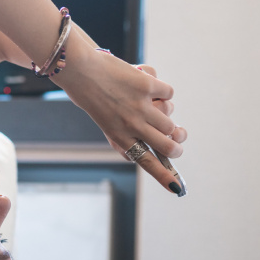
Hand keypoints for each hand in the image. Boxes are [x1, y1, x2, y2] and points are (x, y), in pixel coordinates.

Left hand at [51, 44, 187, 192]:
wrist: (82, 71)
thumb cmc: (93, 98)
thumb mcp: (105, 124)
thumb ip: (123, 140)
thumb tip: (139, 155)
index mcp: (120, 137)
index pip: (146, 162)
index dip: (163, 176)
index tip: (176, 188)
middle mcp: (132, 125)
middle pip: (167, 144)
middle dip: (177, 146)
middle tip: (178, 139)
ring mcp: (141, 106)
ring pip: (170, 120)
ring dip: (167, 113)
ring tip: (153, 103)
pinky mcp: (147, 86)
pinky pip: (169, 92)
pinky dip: (162, 89)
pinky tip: (145, 83)